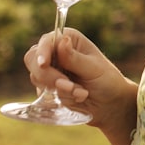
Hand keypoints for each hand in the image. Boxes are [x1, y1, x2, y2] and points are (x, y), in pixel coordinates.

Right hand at [25, 28, 138, 144]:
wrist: (110, 105)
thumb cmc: (108, 81)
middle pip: (33, 59)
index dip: (42, 52)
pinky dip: (60, 98)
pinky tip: (78, 99)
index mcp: (69, 39)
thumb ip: (75, 58)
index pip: (46, 42)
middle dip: (48, 76)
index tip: (44, 64)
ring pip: (37, 78)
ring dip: (60, 89)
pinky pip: (42, 93)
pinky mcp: (48, 87)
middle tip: (69, 86)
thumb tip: (62, 40)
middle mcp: (56, 52)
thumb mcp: (94, 69)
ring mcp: (51, 70)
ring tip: (82, 93)